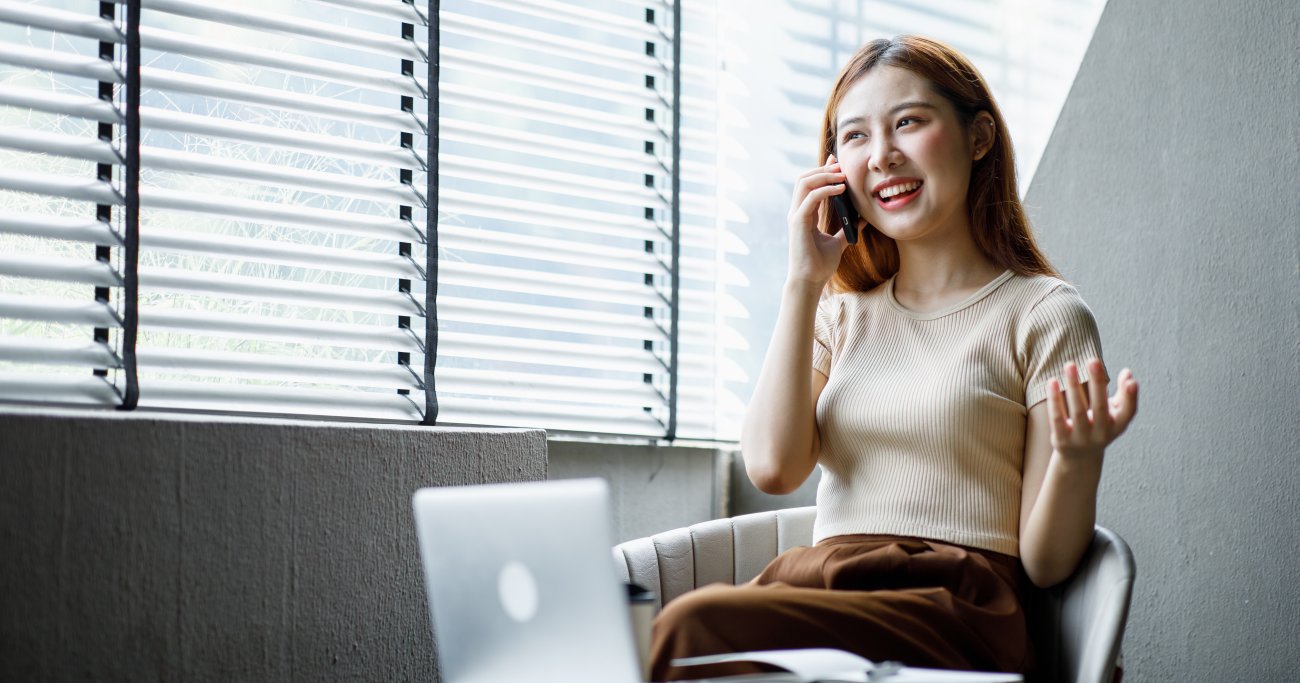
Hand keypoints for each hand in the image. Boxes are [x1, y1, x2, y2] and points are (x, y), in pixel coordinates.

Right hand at [786, 153, 851, 285]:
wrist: (810, 281)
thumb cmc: (820, 265)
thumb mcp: (838, 243)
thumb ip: (847, 230)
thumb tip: (862, 220)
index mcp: (804, 214)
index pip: (809, 185)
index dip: (822, 171)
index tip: (837, 163)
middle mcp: (797, 212)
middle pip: (804, 179)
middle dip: (823, 169)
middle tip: (842, 167)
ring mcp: (796, 216)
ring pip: (804, 183)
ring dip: (824, 175)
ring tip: (842, 175)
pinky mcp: (798, 222)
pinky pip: (811, 197)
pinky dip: (826, 189)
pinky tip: (841, 189)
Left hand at [1046, 359, 1138, 461]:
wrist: (1079, 458)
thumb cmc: (1099, 427)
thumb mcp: (1113, 414)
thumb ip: (1122, 394)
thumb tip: (1128, 372)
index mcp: (1117, 426)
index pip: (1128, 413)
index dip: (1131, 397)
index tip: (1131, 379)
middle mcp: (1101, 434)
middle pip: (1100, 407)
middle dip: (1097, 384)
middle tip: (1093, 360)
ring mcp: (1081, 438)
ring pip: (1077, 411)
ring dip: (1074, 387)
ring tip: (1070, 365)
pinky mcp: (1062, 440)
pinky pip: (1057, 418)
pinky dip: (1055, 400)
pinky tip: (1052, 382)